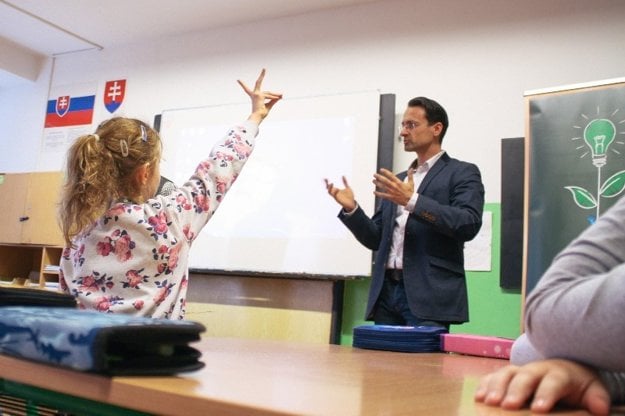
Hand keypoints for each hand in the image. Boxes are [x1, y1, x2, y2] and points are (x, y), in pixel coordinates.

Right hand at [238, 68, 282, 123]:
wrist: (257, 117)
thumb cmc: (261, 114)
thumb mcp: (268, 106)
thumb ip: (273, 100)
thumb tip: (279, 97)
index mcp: (254, 97)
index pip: (248, 90)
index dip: (243, 85)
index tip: (238, 80)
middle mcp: (254, 94)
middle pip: (258, 82)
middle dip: (262, 75)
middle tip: (264, 68)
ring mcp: (257, 94)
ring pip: (268, 92)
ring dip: (276, 94)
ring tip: (282, 95)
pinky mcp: (260, 95)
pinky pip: (270, 96)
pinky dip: (275, 98)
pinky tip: (280, 97)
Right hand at [324, 176, 355, 211]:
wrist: (352, 204)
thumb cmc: (349, 196)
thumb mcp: (347, 187)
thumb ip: (345, 182)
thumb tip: (343, 176)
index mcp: (336, 190)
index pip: (329, 186)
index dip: (326, 182)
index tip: (325, 178)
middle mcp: (335, 193)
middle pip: (328, 188)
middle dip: (326, 184)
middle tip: (326, 179)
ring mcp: (336, 196)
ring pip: (330, 192)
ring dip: (330, 188)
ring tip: (331, 183)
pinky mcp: (338, 200)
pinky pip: (335, 196)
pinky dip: (335, 193)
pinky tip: (337, 189)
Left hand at [373, 168, 413, 205]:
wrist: (410, 201)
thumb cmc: (410, 192)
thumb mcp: (411, 183)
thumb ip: (410, 175)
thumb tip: (411, 169)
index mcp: (398, 182)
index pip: (391, 175)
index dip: (385, 172)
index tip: (381, 170)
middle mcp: (394, 186)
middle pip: (385, 181)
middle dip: (379, 177)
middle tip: (374, 175)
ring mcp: (392, 192)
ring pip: (383, 187)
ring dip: (377, 183)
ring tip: (373, 181)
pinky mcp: (390, 197)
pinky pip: (383, 195)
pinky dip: (378, 194)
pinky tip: (374, 192)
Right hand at [474, 359, 610, 414]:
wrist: (564, 368)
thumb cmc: (577, 384)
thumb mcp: (592, 390)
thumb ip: (596, 398)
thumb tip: (600, 409)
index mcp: (558, 373)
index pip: (552, 382)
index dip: (545, 394)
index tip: (538, 409)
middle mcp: (536, 369)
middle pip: (524, 377)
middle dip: (515, 391)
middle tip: (507, 405)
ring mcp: (519, 371)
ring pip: (505, 374)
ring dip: (495, 387)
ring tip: (488, 401)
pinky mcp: (507, 375)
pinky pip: (492, 377)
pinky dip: (484, 385)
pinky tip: (478, 397)